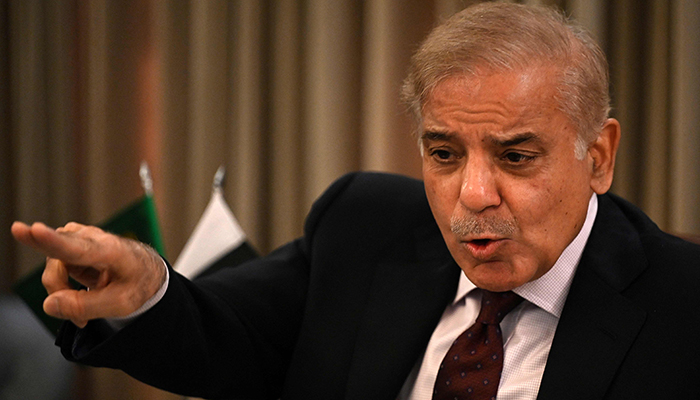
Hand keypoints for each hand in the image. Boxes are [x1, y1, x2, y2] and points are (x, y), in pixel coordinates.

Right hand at [11, 221, 165, 327]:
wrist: (146, 272)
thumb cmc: (137, 284)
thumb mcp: (121, 304)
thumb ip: (85, 306)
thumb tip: (48, 304)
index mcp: (112, 251)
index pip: (78, 248)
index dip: (54, 241)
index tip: (35, 230)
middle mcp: (92, 240)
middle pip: (58, 257)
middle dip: (50, 269)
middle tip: (27, 243)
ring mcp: (78, 241)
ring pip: (53, 273)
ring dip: (64, 295)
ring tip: (86, 312)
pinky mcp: (69, 248)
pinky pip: (55, 274)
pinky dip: (63, 291)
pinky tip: (79, 301)